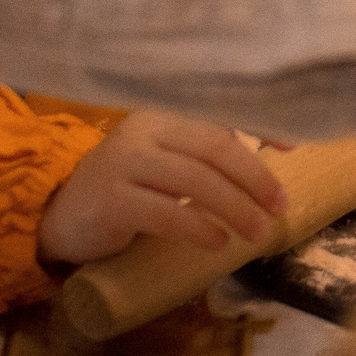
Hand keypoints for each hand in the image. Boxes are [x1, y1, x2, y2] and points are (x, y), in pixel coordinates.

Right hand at [37, 111, 285, 265]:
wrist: (62, 216)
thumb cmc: (128, 188)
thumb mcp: (167, 163)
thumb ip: (207, 156)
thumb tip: (282, 149)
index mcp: (163, 114)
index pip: (219, 117)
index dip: (260, 129)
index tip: (293, 149)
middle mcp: (143, 130)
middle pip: (213, 147)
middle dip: (253, 177)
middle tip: (280, 206)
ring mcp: (123, 163)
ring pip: (193, 179)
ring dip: (233, 207)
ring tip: (257, 232)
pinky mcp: (109, 200)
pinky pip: (163, 212)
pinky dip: (196, 226)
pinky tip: (218, 241)